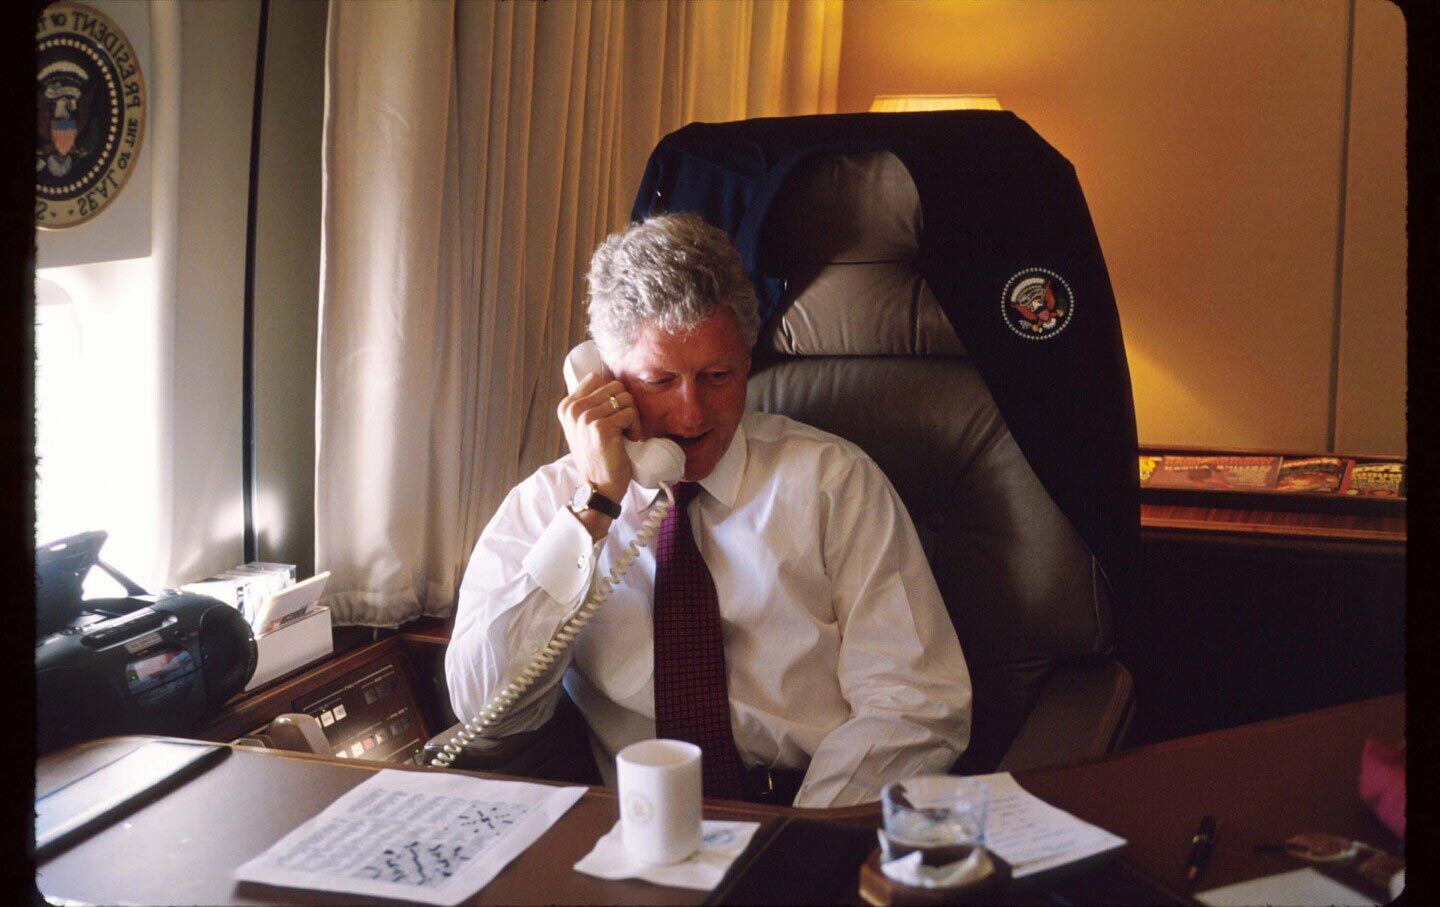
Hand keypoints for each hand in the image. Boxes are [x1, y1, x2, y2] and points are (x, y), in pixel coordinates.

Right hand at [557, 372, 637, 507]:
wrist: (598, 486)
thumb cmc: (597, 456)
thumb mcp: (582, 427)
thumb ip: (589, 405)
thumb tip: (610, 382)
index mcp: (567, 406)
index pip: (596, 377)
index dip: (612, 393)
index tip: (613, 412)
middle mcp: (574, 409)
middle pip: (615, 386)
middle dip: (625, 405)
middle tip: (622, 425)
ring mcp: (586, 418)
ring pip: (626, 399)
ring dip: (632, 417)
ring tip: (626, 433)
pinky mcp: (601, 428)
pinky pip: (630, 414)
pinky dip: (636, 428)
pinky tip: (629, 440)